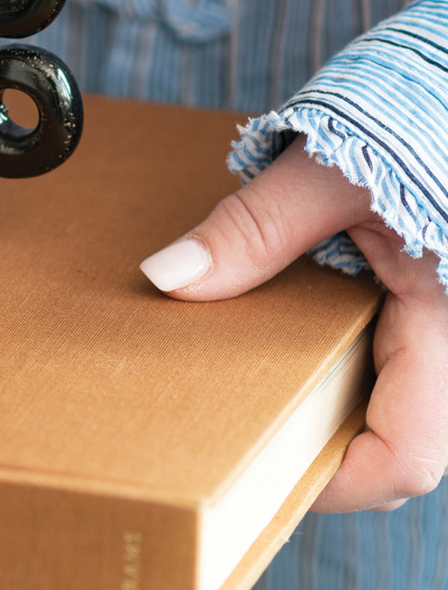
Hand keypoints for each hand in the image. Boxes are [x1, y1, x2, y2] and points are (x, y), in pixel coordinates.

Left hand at [140, 139, 447, 512]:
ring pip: (385, 393)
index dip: (331, 481)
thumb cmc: (418, 108)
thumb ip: (252, 230)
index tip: (247, 474)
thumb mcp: (326, 170)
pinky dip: (323, 344)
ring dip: (312, 387)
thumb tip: (168, 278)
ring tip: (231, 360)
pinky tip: (267, 313)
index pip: (408, 458)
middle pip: (388, 433)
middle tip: (218, 414)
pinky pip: (380, 346)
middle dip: (305, 435)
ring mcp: (441, 319)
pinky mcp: (424, 292)